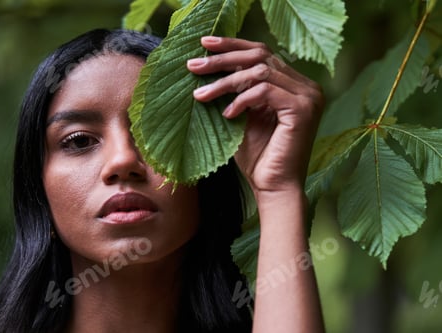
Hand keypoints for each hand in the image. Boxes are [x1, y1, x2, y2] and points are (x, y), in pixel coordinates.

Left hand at [187, 36, 323, 196]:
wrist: (273, 187)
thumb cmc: (256, 157)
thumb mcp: (241, 115)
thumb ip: (234, 91)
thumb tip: (207, 65)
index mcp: (293, 84)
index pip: (262, 53)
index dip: (233, 45)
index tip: (204, 44)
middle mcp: (305, 86)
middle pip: (260, 56)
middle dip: (223, 58)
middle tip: (193, 65)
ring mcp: (308, 96)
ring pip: (259, 72)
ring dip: (225, 82)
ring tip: (200, 95)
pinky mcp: (303, 109)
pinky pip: (265, 91)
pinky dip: (241, 100)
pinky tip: (227, 115)